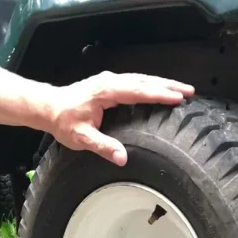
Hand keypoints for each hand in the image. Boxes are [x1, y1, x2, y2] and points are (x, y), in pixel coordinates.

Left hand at [45, 71, 194, 165]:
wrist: (48, 107)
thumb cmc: (63, 121)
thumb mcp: (81, 138)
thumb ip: (103, 146)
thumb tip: (122, 158)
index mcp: (105, 91)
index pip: (138, 92)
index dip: (159, 94)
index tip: (178, 98)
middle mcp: (109, 81)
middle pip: (144, 81)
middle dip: (168, 85)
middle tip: (190, 91)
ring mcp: (110, 80)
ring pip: (141, 79)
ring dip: (162, 83)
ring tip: (182, 89)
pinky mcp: (109, 84)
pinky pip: (135, 82)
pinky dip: (151, 84)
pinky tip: (160, 89)